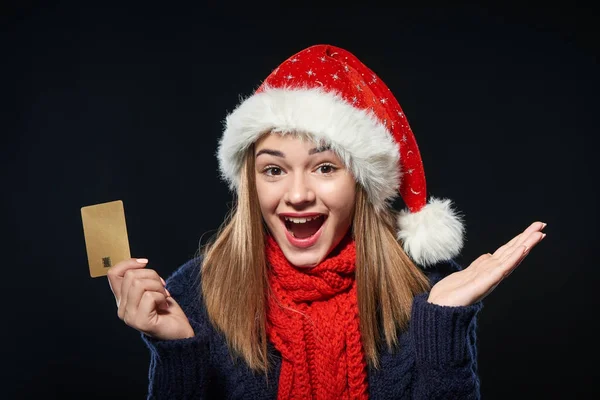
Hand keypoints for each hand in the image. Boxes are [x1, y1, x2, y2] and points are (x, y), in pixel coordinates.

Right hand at [107, 258, 194, 339]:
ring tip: (163, 297)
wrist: (180, 331)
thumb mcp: (152, 289)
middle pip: (131, 276)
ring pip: (139, 284)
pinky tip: (164, 306)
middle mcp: (121, 309)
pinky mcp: (140, 322)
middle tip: (162, 288)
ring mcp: (129, 316)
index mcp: (122, 299)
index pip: (113, 274)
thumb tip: (141, 263)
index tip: (145, 263)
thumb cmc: (167, 310)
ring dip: (158, 287)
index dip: (129, 263)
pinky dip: (161, 297)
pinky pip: (149, 296)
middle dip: (152, 276)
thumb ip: (142, 279)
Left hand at [428, 221, 546, 306]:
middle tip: (541, 225)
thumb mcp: (467, 273)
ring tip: (538, 234)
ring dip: (525, 245)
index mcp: (488, 270)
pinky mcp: (485, 283)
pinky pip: (502, 268)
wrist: (440, 309)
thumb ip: (479, 265)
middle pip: (512, 252)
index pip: (507, 251)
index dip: (519, 240)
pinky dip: (513, 258)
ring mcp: (491, 278)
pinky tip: (523, 249)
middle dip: (527, 238)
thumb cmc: (452, 294)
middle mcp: (492, 273)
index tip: (532, 229)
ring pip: (511, 258)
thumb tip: (488, 255)